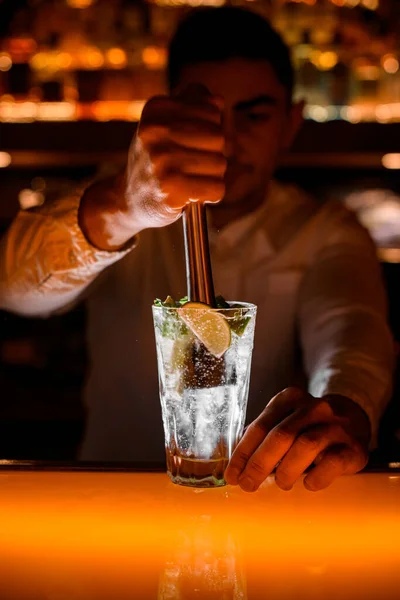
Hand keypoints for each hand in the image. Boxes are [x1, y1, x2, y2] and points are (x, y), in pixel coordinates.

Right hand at [79, 83, 225, 249]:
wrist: (129, 200)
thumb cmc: (156, 159)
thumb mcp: (165, 124)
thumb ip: (193, 105)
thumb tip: (218, 101)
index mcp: (155, 110)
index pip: (212, 111)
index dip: (210, 129)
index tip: (191, 142)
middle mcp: (155, 132)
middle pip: (218, 137)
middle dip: (212, 154)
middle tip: (191, 165)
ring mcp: (161, 161)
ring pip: (219, 163)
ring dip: (212, 176)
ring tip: (190, 179)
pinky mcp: (171, 190)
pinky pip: (216, 188)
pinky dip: (211, 195)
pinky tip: (193, 195)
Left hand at [225, 387, 369, 491]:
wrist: (354, 418)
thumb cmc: (310, 425)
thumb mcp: (286, 420)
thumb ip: (265, 435)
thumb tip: (237, 464)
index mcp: (290, 399)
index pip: (261, 426)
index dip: (244, 452)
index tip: (232, 474)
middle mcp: (314, 408)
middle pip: (280, 436)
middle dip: (259, 464)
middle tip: (248, 484)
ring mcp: (336, 426)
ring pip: (305, 446)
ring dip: (287, 470)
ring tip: (282, 483)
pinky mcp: (353, 447)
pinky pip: (332, 463)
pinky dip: (316, 477)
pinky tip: (308, 483)